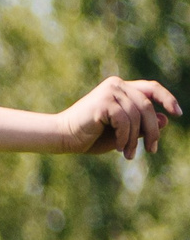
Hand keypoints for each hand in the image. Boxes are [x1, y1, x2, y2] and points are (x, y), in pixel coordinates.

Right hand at [61, 76, 180, 157]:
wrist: (62, 137)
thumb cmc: (90, 136)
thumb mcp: (123, 132)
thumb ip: (141, 125)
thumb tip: (164, 120)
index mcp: (119, 87)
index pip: (151, 88)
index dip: (167, 98)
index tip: (177, 114)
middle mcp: (115, 85)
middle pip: (147, 105)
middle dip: (153, 130)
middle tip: (152, 150)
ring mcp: (109, 91)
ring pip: (137, 116)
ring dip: (136, 139)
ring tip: (129, 155)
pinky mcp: (103, 102)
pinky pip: (125, 121)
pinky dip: (125, 137)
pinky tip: (120, 149)